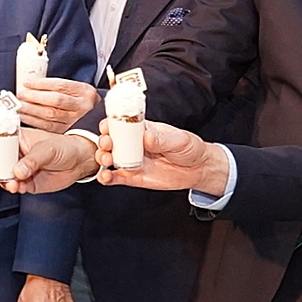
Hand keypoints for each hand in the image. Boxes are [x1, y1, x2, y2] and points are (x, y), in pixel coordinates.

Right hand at [0, 128, 96, 193]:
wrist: (79, 162)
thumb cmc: (65, 147)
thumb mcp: (48, 149)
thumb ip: (32, 160)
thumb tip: (17, 172)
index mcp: (15, 137)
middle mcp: (13, 152)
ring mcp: (17, 167)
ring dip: (0, 181)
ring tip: (11, 184)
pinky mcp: (24, 182)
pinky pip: (12, 186)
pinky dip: (12, 188)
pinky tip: (18, 187)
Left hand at [16, 76, 97, 133]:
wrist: (98, 118)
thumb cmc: (81, 101)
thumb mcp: (77, 90)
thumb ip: (58, 87)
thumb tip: (31, 86)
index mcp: (84, 91)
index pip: (60, 85)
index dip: (41, 84)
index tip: (27, 83)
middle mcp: (83, 105)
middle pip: (55, 100)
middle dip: (34, 97)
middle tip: (20, 95)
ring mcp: (77, 120)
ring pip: (51, 114)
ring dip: (31, 110)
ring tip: (19, 106)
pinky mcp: (69, 132)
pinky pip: (49, 127)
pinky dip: (34, 121)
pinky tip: (24, 117)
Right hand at [96, 120, 229, 194]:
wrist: (199, 169)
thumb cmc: (189, 148)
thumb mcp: (179, 139)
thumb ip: (162, 139)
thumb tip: (147, 137)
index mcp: (142, 130)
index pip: (121, 124)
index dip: (111, 124)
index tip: (107, 126)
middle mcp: (134, 145)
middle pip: (111, 141)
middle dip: (104, 141)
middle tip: (108, 144)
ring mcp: (132, 161)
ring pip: (110, 158)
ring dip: (103, 158)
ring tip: (107, 159)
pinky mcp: (134, 177)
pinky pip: (116, 178)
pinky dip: (107, 178)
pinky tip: (106, 177)